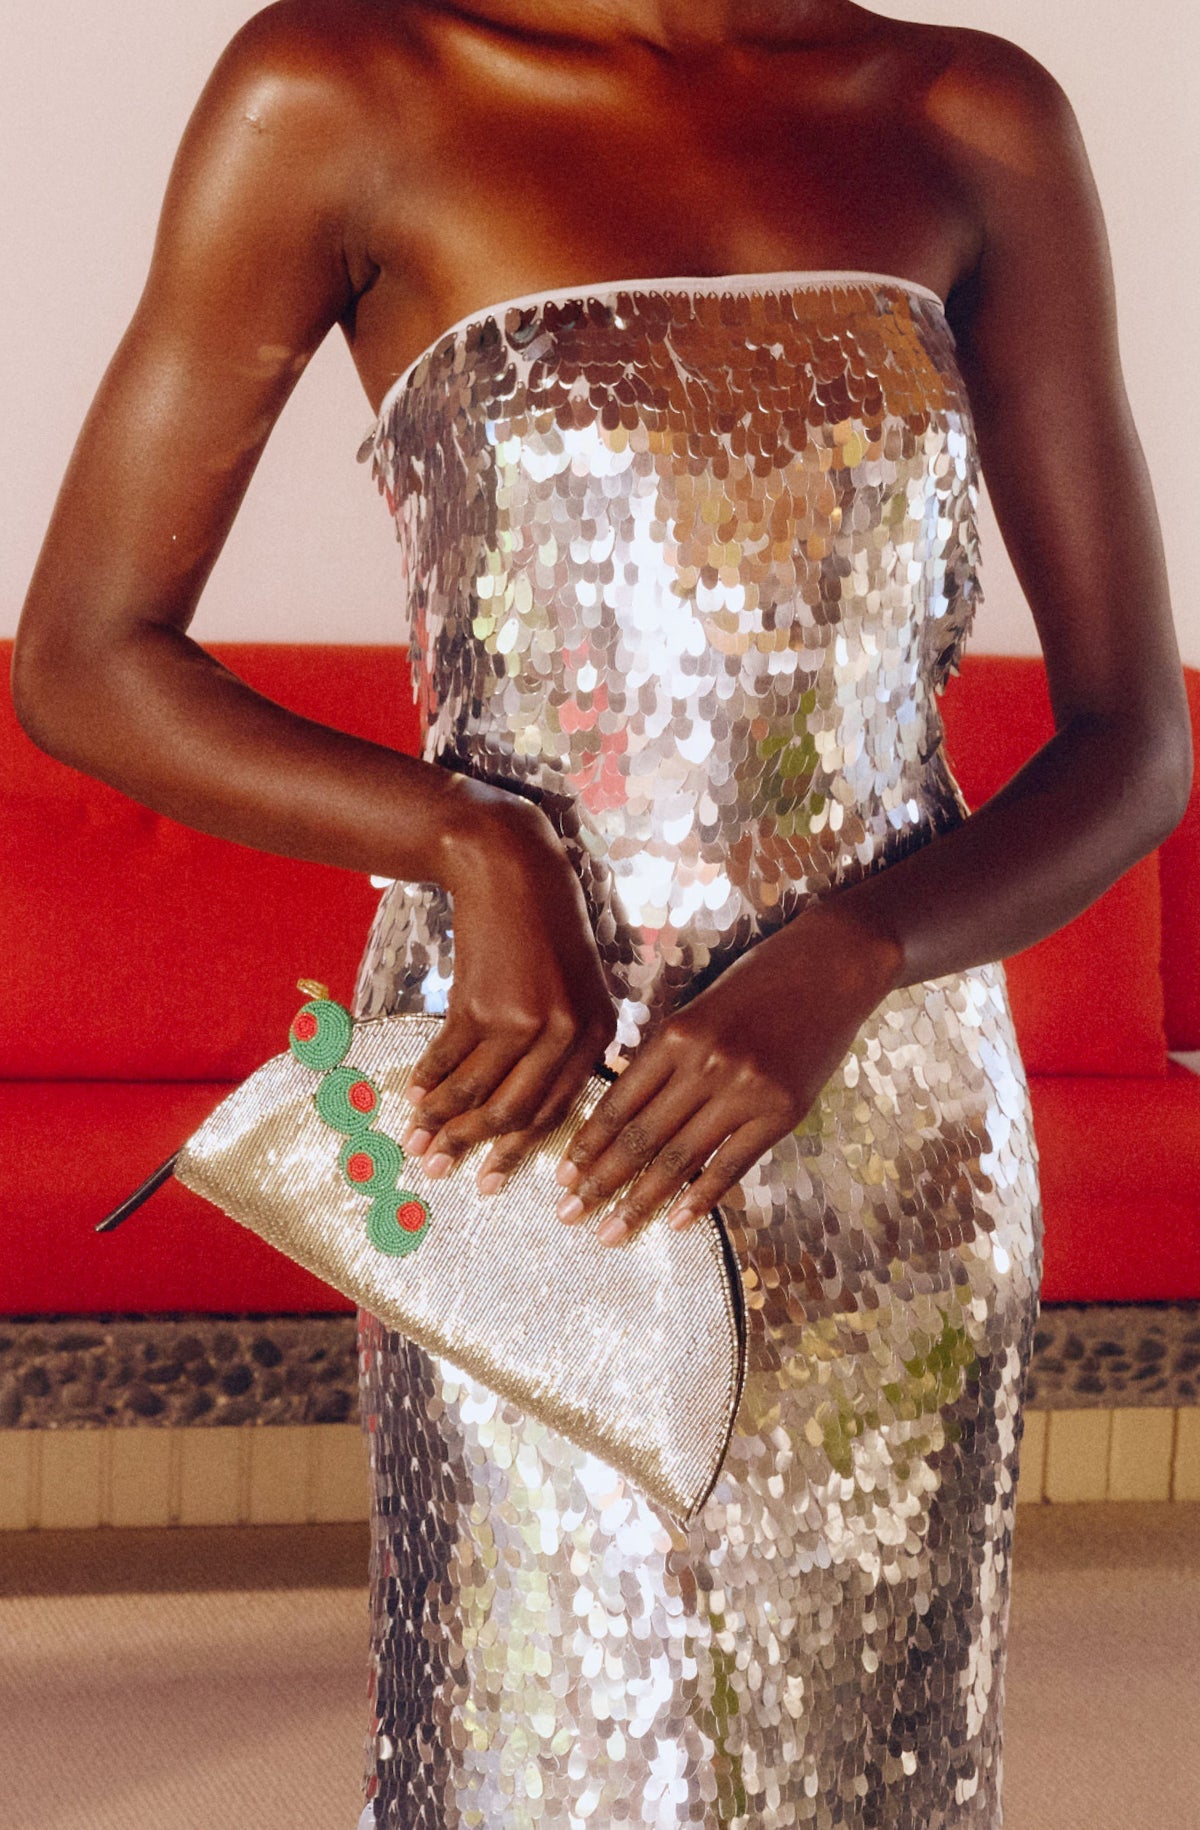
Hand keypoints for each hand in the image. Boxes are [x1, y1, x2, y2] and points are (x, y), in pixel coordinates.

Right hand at [400, 780, 616, 1189]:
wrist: (511, 869)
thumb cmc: (547, 925)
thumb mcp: (580, 982)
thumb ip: (571, 1040)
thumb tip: (539, 1105)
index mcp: (600, 1031)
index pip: (557, 1109)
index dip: (520, 1150)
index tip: (493, 1177)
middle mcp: (566, 1033)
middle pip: (515, 1111)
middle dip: (474, 1148)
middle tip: (441, 1173)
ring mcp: (523, 1020)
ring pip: (475, 1091)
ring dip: (440, 1123)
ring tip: (416, 1145)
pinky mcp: (480, 1004)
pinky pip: (447, 1058)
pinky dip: (426, 1082)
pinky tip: (410, 1097)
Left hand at [552, 899, 902, 1243]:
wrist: (832, 965)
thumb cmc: (758, 983)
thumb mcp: (698, 1008)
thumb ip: (664, 1058)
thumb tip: (622, 1112)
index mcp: (675, 1035)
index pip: (619, 1103)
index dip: (587, 1145)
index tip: (562, 1176)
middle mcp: (706, 1064)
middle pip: (641, 1137)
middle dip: (600, 1183)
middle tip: (568, 1216)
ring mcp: (746, 1091)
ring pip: (680, 1159)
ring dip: (640, 1201)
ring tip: (610, 1233)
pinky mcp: (782, 1112)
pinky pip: (732, 1165)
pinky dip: (701, 1198)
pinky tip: (676, 1223)